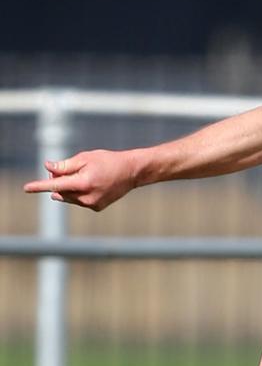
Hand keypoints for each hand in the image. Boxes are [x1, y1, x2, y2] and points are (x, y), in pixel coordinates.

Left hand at [23, 149, 137, 210]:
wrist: (131, 172)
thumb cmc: (108, 161)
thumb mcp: (85, 158)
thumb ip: (65, 165)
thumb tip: (47, 168)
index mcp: (83, 182)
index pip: (55, 185)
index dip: (40, 186)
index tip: (27, 188)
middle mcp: (87, 197)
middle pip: (61, 192)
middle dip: (57, 182)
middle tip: (62, 170)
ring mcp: (92, 204)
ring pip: (68, 198)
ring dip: (67, 189)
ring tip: (80, 176)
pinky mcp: (96, 207)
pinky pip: (79, 201)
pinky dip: (78, 194)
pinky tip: (91, 184)